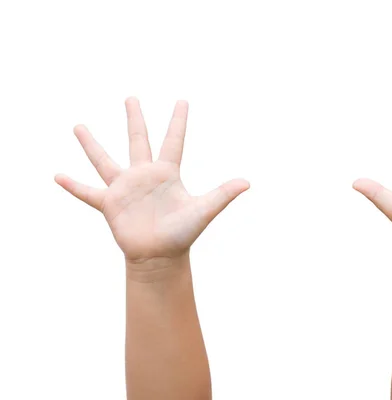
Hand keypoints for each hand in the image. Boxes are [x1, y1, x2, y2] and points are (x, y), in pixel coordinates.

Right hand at [55, 98, 248, 263]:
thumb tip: (247, 182)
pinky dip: (73, 186)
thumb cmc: (182, 234)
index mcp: (167, 173)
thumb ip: (222, 194)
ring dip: (91, 144)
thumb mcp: (203, 210)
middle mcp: (144, 175)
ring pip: (105, 160)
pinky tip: (57, 176)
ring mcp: (125, 188)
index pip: (174, 140)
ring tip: (78, 126)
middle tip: (130, 97)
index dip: (178, 120)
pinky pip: (88, 192)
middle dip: (135, 118)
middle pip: (138, 140)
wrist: (161, 257)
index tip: (182, 100)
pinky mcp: (110, 204)